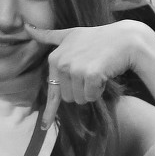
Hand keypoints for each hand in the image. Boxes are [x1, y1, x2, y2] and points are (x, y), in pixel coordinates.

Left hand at [27, 21, 143, 127]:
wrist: (125, 39)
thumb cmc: (99, 38)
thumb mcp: (71, 34)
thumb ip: (50, 36)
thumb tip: (28, 28)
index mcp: (54, 57)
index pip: (51, 90)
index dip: (49, 111)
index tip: (44, 127)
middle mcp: (62, 62)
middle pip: (67, 98)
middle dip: (80, 91)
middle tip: (90, 73)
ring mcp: (75, 68)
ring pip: (79, 99)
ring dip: (90, 91)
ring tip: (97, 71)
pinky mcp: (90, 74)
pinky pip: (91, 96)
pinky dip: (99, 90)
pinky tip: (104, 74)